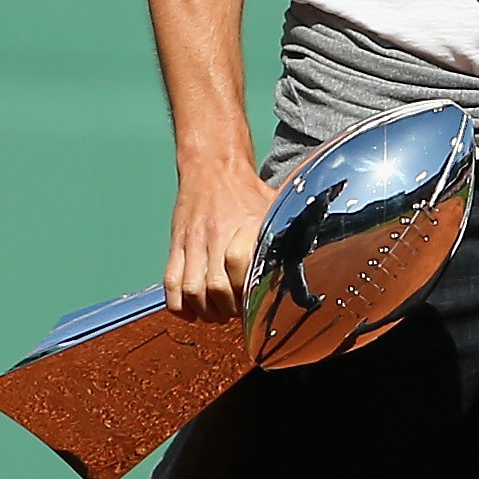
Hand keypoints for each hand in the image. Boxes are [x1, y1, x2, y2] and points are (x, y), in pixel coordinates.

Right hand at [164, 164, 275, 323]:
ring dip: (204, 309)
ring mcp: (192, 241)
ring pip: (191, 289)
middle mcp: (216, 237)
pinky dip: (178, 303)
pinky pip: (170, 281)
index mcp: (244, 229)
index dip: (249, 298)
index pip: (242, 275)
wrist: (212, 165)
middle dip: (226, 310)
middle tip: (235, 312)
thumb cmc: (246, 190)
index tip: (255, 305)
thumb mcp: (274, 208)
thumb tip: (307, 258)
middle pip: (215, 289)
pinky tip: (190, 310)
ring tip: (215, 312)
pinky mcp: (176, 243)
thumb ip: (286, 234)